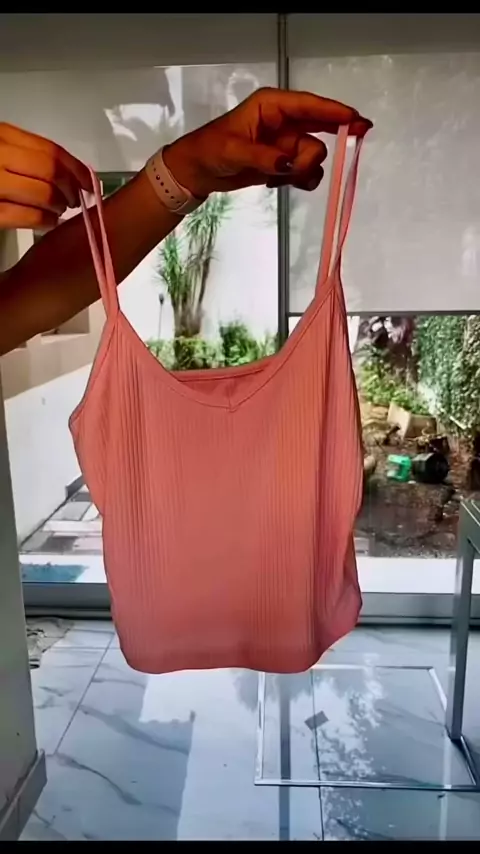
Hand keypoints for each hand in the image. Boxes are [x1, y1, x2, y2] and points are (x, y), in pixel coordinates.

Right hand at [0, 123, 92, 229]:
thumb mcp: (3, 152)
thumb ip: (29, 156)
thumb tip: (73, 174)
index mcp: (2, 135)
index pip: (51, 150)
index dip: (77, 169)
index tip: (90, 182)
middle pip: (51, 171)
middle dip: (71, 189)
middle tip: (75, 201)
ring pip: (44, 194)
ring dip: (60, 206)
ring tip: (59, 211)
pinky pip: (29, 216)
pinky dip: (46, 221)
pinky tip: (49, 222)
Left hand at [163, 87, 371, 198]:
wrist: (199, 171)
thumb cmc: (211, 151)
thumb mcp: (233, 151)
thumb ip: (263, 156)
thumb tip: (288, 163)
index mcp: (272, 106)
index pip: (309, 106)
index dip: (335, 112)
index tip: (357, 121)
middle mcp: (284, 122)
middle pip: (319, 133)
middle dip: (312, 154)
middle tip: (298, 170)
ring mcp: (287, 143)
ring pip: (314, 157)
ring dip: (302, 172)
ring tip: (277, 178)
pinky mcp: (285, 163)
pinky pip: (306, 173)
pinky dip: (298, 181)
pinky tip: (276, 183)